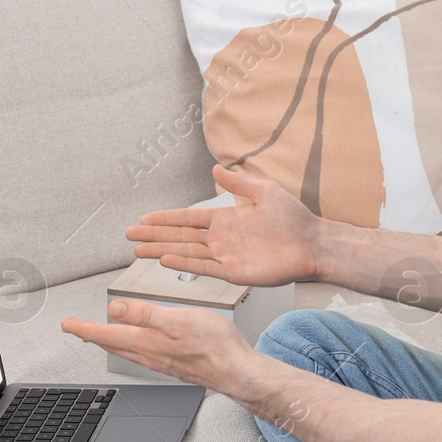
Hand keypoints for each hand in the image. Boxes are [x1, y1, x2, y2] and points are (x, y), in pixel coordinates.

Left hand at [61, 299, 258, 391]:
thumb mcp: (177, 319)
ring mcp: (160, 362)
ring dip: (108, 342)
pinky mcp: (173, 364)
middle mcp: (149, 355)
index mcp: (146, 342)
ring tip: (99, 336)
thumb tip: (115, 309)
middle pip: (112, 345)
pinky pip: (141, 355)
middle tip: (76, 330)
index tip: (67, 324)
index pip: (105, 335)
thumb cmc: (214, 345)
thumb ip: (144, 314)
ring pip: (125, 351)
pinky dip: (129, 347)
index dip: (83, 328)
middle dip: (91, 337)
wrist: (237, 371)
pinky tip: (136, 345)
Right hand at [125, 164, 321, 286]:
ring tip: (137, 250)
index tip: (144, 218)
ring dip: (161, 250)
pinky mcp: (234, 272)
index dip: (166, 218)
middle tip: (129, 234)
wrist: (312, 243)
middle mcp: (221, 239)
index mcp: (226, 219)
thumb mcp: (263, 191)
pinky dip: (183, 264)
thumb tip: (216, 169)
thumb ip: (238, 183)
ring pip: (185, 252)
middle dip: (154, 234)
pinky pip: (203, 268)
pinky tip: (165, 259)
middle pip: (179, 236)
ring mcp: (225, 256)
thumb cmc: (293, 218)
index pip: (188, 218)